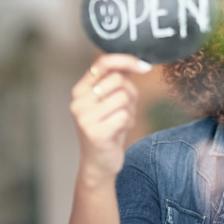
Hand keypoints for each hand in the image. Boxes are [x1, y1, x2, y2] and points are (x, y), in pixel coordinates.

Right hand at [70, 54, 152, 188]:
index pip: (103, 63)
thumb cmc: (108, 128)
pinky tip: (119, 130)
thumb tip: (138, 62)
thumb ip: (117, 80)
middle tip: (126, 108)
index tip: (145, 66)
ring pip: (123, 97)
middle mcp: (78, 101)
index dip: (126, 60)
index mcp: (80, 90)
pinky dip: (129, 122)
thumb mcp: (109, 101)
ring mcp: (84, 117)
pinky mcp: (95, 132)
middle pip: (118, 80)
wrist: (98, 163)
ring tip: (121, 121)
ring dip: (130, 110)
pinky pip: (125, 115)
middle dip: (131, 93)